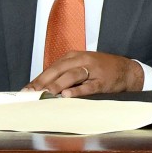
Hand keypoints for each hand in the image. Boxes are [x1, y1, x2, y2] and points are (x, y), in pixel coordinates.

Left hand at [24, 51, 143, 96]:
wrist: (126, 70)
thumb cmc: (100, 69)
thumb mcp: (81, 66)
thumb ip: (63, 74)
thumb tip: (41, 88)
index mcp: (73, 56)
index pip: (51, 68)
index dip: (38, 80)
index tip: (25, 91)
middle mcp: (81, 60)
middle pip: (59, 70)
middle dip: (43, 82)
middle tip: (31, 93)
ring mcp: (93, 70)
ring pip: (72, 75)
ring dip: (58, 84)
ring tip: (46, 93)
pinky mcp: (102, 81)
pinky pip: (88, 86)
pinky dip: (78, 91)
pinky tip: (68, 95)